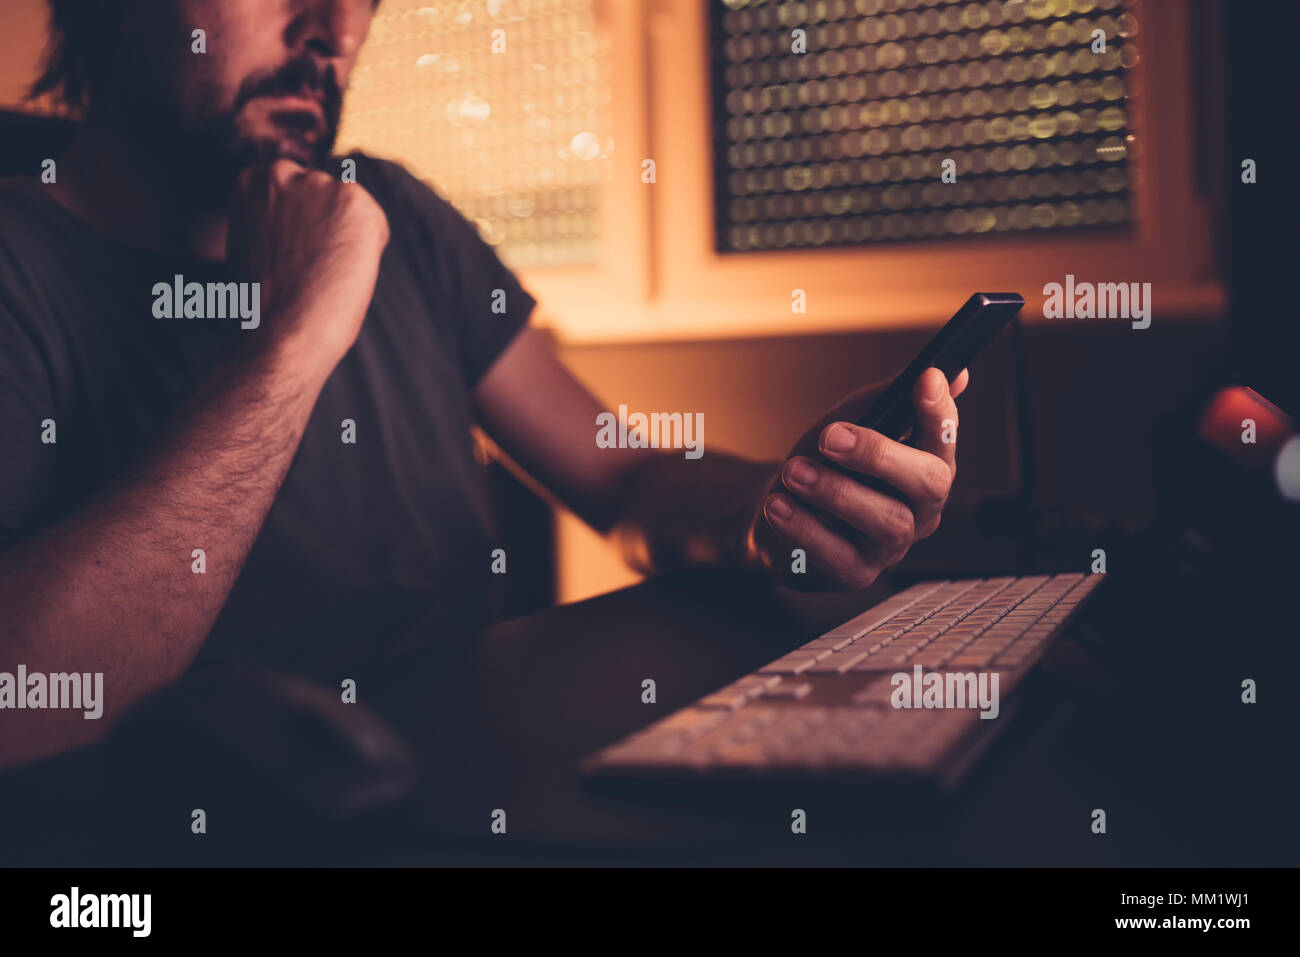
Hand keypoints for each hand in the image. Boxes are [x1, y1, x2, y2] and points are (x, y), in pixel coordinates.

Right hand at [228, 159, 390, 368]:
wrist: (280, 332)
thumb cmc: (261, 307)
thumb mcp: (250, 247)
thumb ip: (272, 222)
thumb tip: (302, 223)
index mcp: (251, 181)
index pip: (297, 198)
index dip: (299, 237)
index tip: (288, 262)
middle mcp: (282, 172)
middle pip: (325, 200)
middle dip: (324, 232)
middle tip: (308, 271)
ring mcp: (319, 183)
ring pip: (351, 214)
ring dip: (347, 242)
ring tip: (323, 274)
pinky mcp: (353, 200)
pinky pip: (375, 228)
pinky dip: (368, 252)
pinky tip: (342, 270)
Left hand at [745, 367, 967, 590]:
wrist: (776, 506)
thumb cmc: (822, 462)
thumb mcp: (850, 422)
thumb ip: (890, 398)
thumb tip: (949, 373)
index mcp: (926, 466)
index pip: (946, 438)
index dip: (940, 411)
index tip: (924, 380)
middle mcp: (920, 509)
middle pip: (929, 483)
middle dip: (880, 455)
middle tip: (830, 437)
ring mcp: (892, 546)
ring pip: (889, 521)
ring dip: (836, 492)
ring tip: (793, 471)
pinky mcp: (857, 573)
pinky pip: (842, 556)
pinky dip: (807, 528)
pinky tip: (780, 505)